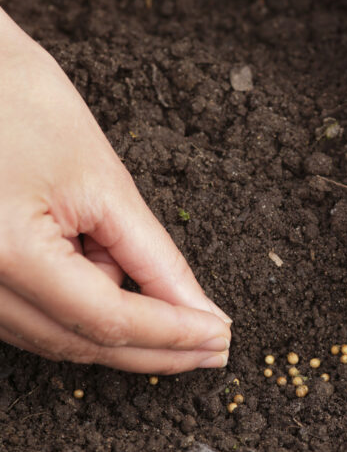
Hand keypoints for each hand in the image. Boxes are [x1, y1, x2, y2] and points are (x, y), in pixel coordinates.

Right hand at [0, 10, 230, 373]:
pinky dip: (86, 311)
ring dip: (122, 331)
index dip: (171, 335)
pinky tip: (122, 288)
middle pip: (80, 342)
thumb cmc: (20, 101)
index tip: (220, 339)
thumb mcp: (103, 180)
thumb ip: (153, 257)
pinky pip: (33, 317)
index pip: (107, 319)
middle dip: (155, 349)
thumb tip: (197, 309)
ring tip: (176, 312)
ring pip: (56, 338)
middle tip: (212, 350)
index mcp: (6, 253)